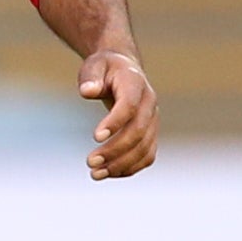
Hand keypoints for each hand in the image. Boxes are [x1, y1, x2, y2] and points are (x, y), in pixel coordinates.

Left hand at [81, 50, 156, 179]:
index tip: (95, 137)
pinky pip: (146, 155)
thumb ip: (90, 78)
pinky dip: (130, 168)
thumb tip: (87, 91)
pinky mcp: (150, 134)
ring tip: (95, 174)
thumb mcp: (94, 66)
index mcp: (135, 83)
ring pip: (144, 148)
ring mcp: (153, 120)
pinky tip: (108, 173)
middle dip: (115, 149)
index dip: (115, 122)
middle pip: (138, 131)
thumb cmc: (104, 69)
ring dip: (121, 164)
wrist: (124, 70)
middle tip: (90, 163)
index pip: (130, 106)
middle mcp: (149, 103)